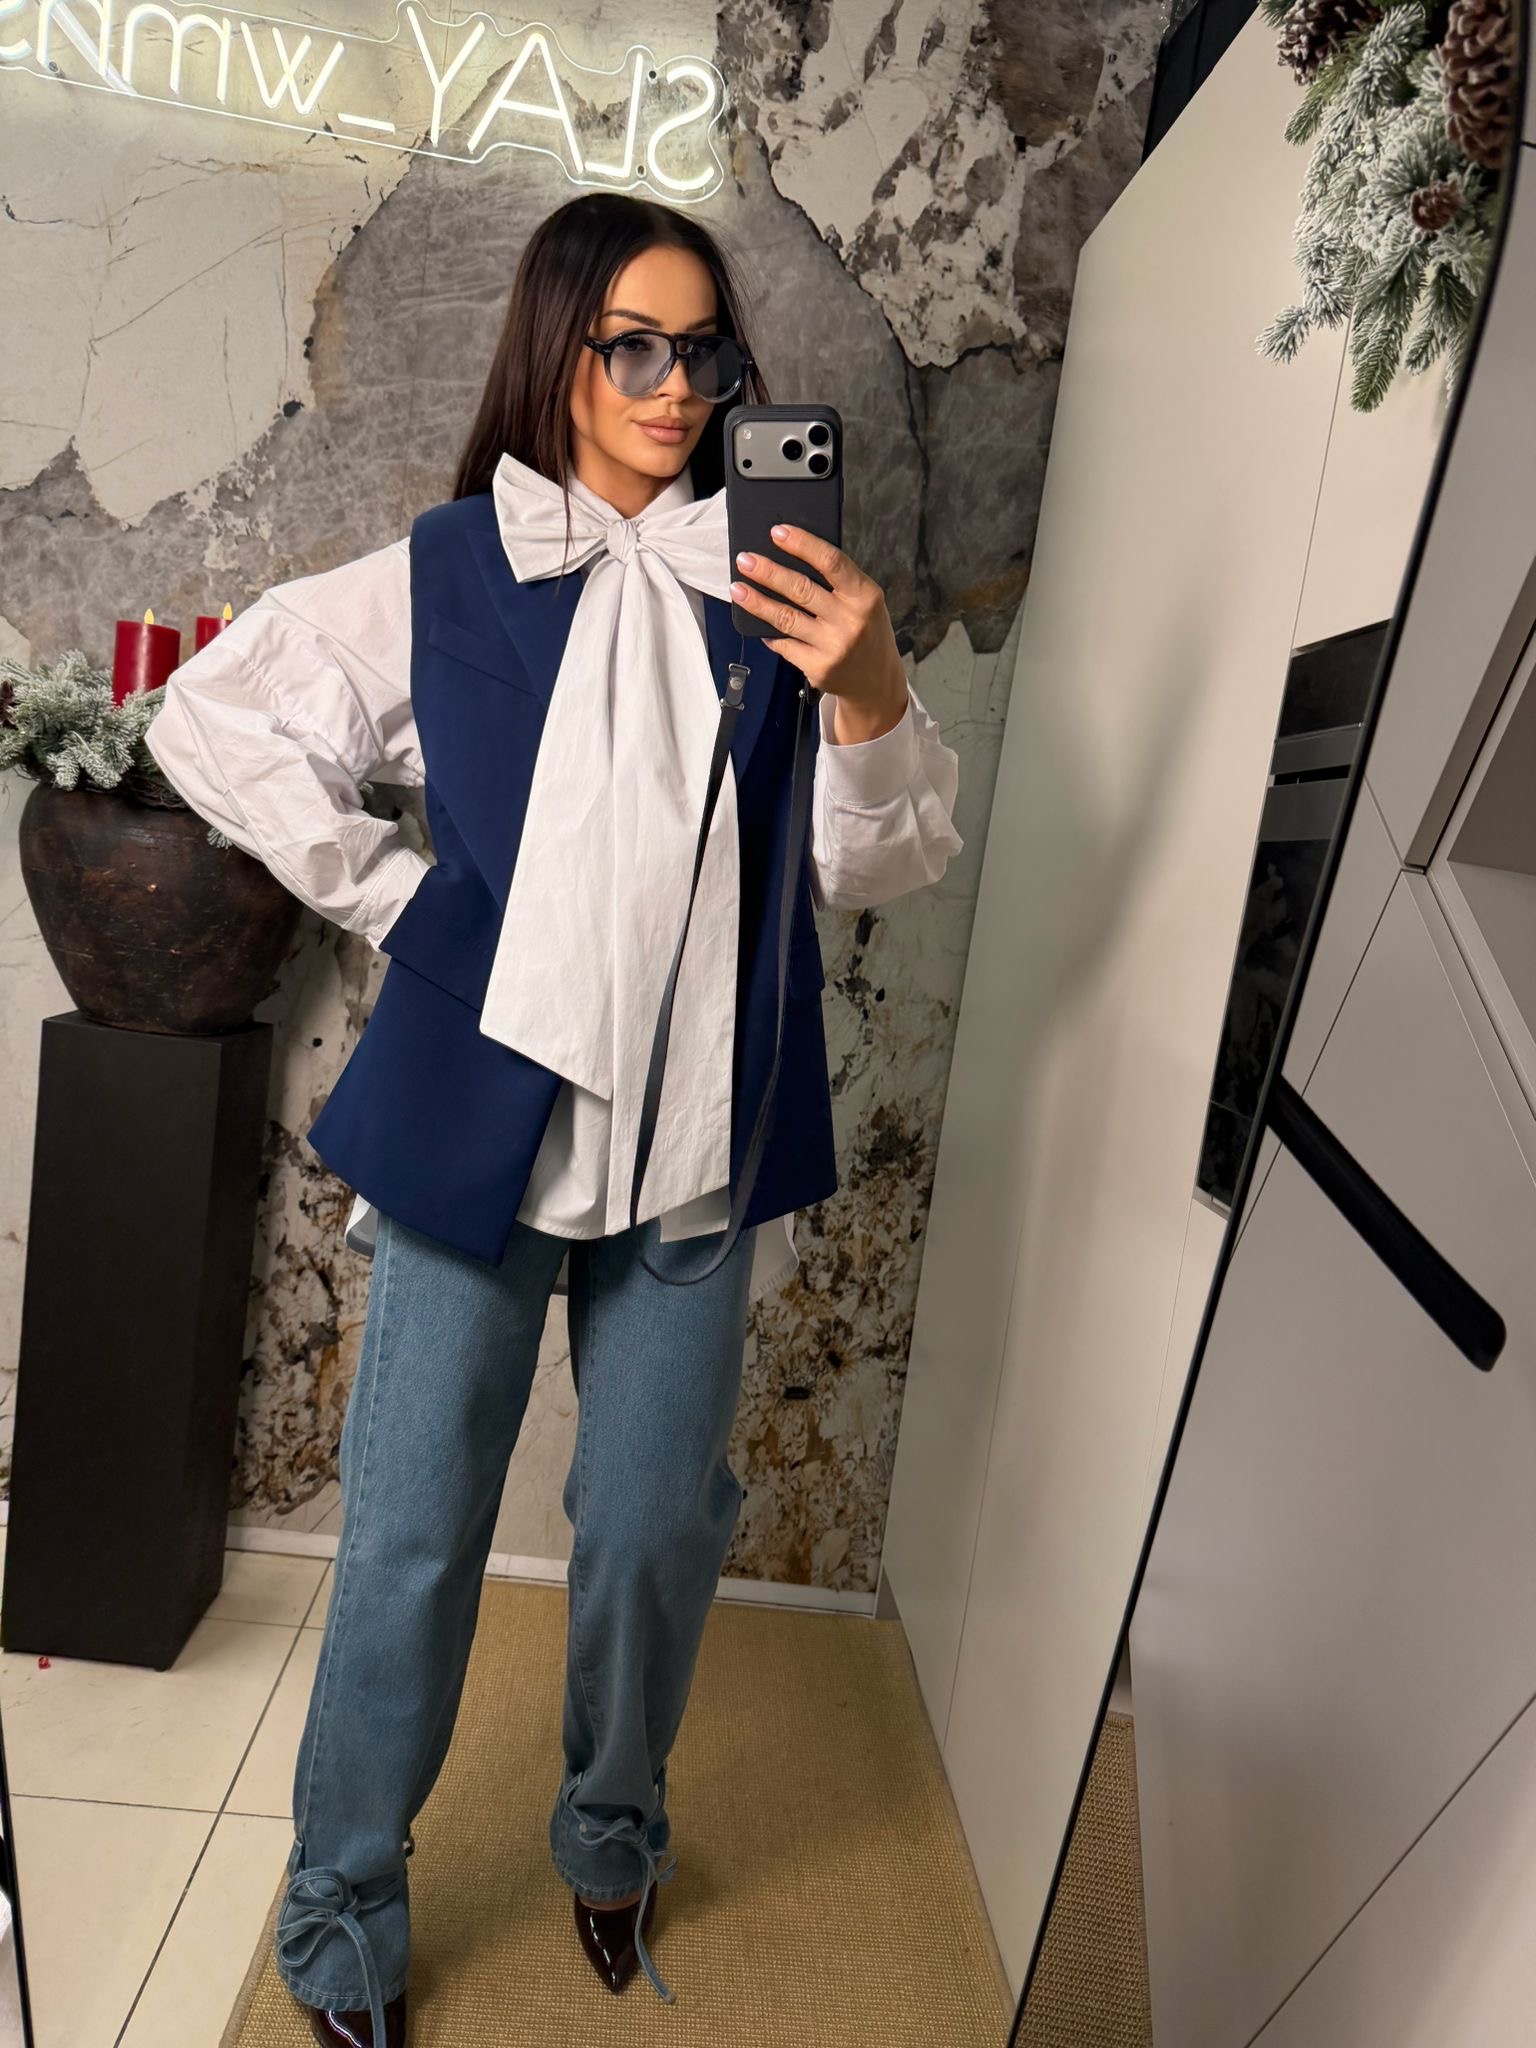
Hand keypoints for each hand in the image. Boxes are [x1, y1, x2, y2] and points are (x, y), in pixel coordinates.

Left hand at [730, 524, 909, 743]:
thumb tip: (793, 559)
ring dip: (757, 602)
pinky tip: (757, 623)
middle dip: (768, 572)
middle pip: (801, 589)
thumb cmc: (868, 633)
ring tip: (738, 588)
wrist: (877, 682)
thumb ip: (839, 583)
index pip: (831, 562)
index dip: (802, 544)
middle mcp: (850, 621)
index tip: (777, 532)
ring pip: (786, 618)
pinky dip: (768, 632)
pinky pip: (785, 645)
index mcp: (865, 597)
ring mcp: (833, 647)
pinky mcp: (818, 668)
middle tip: (745, 560)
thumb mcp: (866, 603)